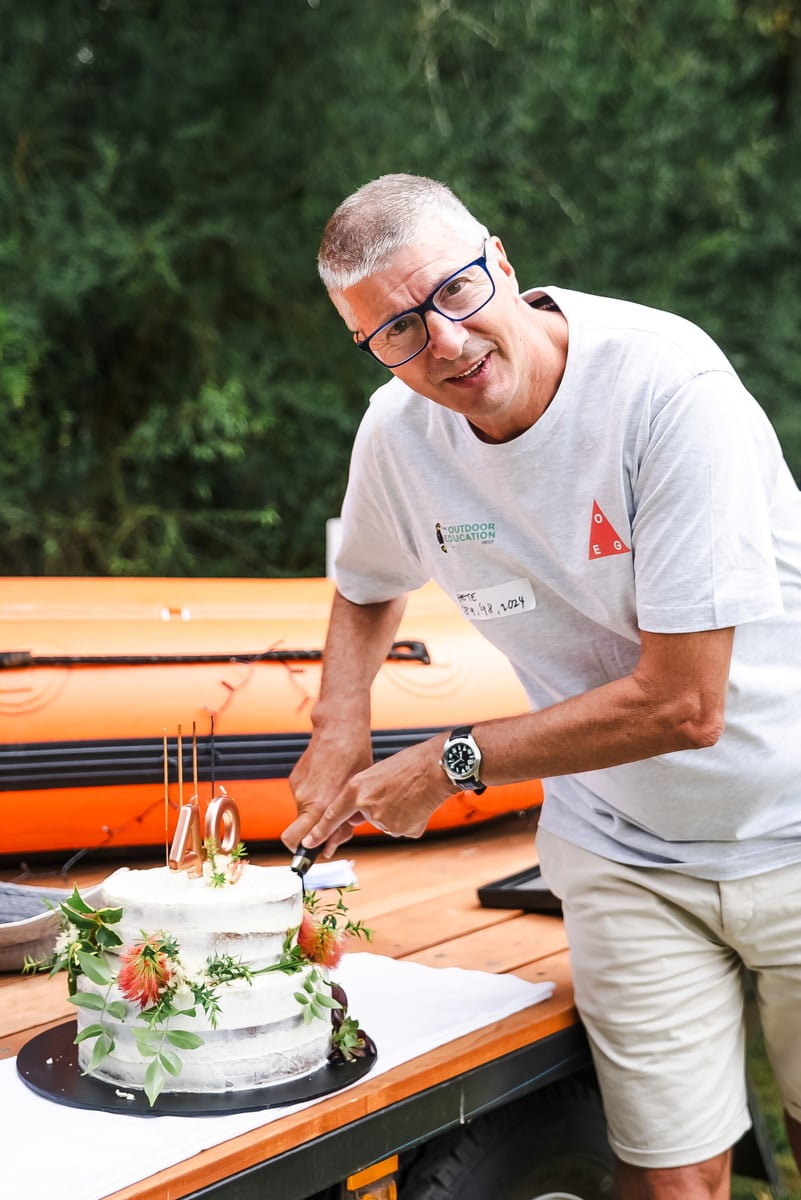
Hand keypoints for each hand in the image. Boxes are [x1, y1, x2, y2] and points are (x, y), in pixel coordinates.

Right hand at [282, 720, 373, 855]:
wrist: (339, 730)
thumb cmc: (354, 761)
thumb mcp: (355, 795)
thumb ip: (343, 823)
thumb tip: (332, 844)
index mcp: (319, 806)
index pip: (295, 841)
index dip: (302, 852)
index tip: (310, 856)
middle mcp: (304, 799)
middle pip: (299, 831)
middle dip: (311, 835)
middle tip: (332, 827)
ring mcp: (297, 788)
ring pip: (303, 814)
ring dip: (317, 814)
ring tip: (336, 797)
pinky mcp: (295, 779)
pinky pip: (303, 798)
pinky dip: (315, 798)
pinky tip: (330, 784)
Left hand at [296, 733, 453, 856]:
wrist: (435, 769)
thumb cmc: (409, 765)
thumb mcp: (376, 773)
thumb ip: (364, 794)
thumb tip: (362, 814)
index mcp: (356, 789)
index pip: (333, 815)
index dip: (320, 831)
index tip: (308, 842)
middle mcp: (366, 807)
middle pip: (368, 819)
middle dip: (380, 810)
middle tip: (396, 791)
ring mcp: (384, 821)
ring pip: (388, 825)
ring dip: (398, 814)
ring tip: (409, 794)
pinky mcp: (402, 830)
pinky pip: (404, 829)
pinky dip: (412, 820)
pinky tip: (418, 804)